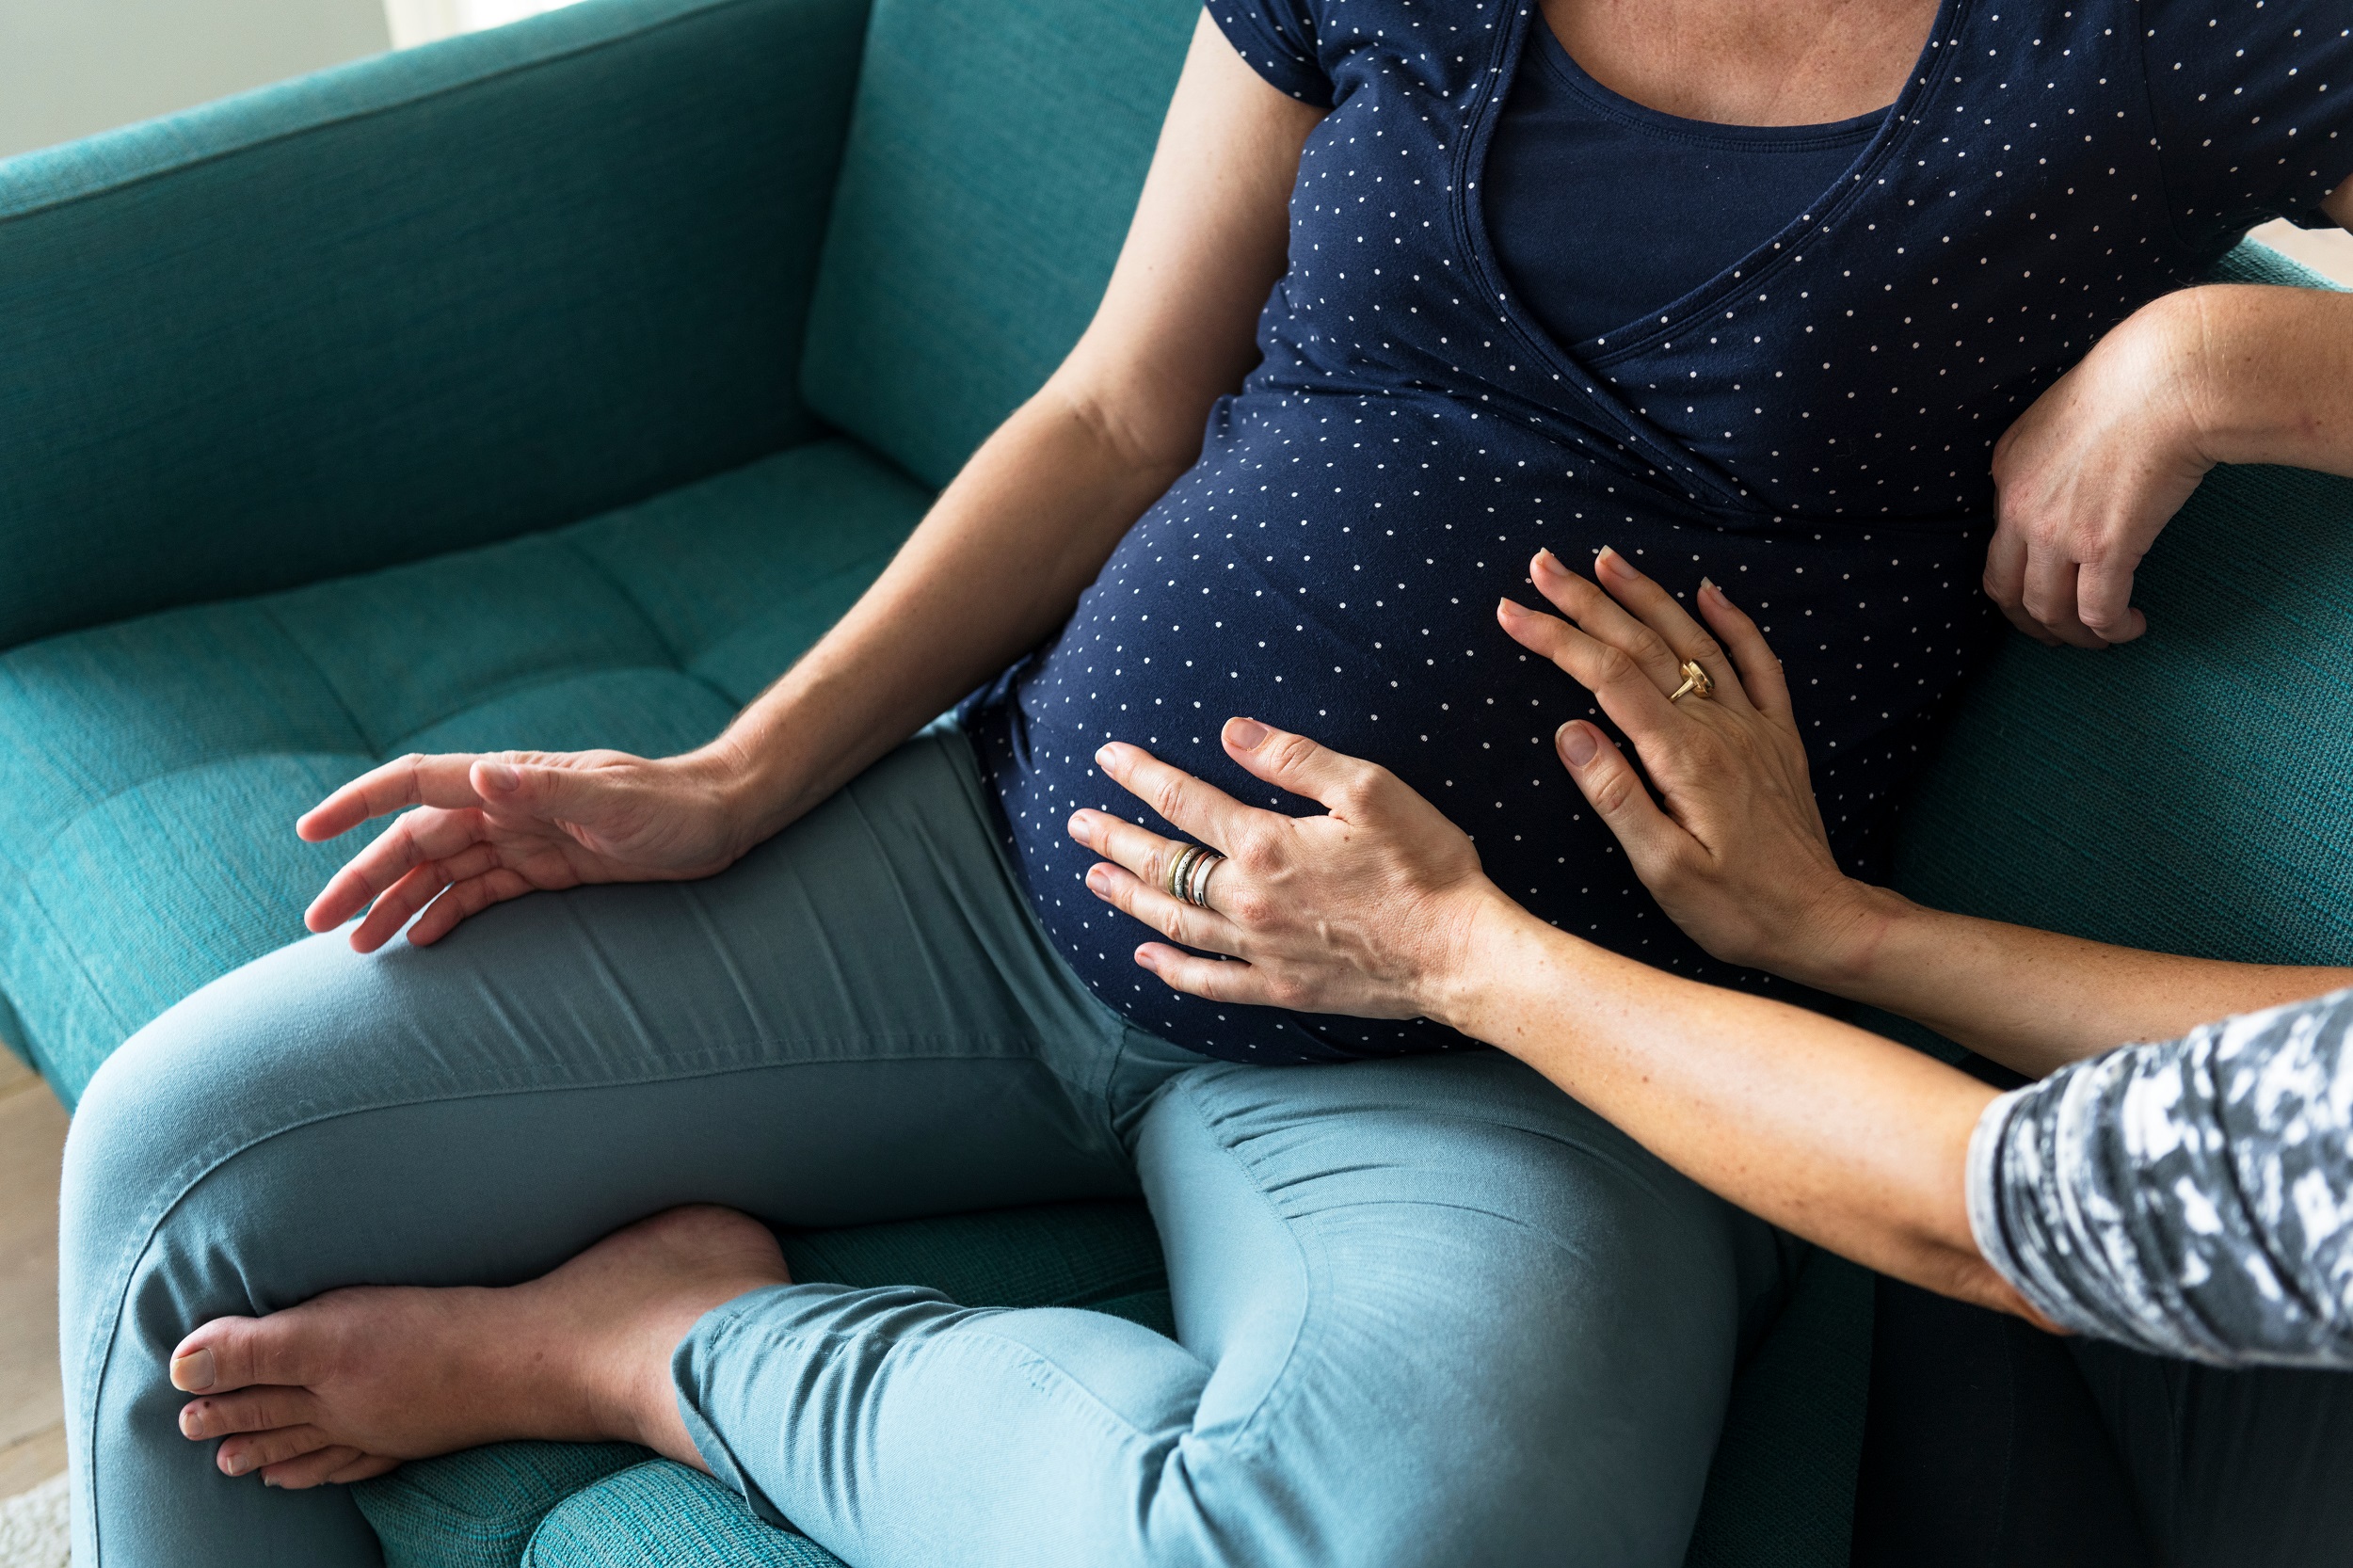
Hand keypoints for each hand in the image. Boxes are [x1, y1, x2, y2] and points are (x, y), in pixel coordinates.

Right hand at [297, 748, 748, 951]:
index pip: (418, 784)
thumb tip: (480, 773)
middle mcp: (507, 806)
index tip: (311, 830)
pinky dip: (444, 913)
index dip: (361, 804)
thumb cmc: (674, 807)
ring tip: (357, 946)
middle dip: (364, 877)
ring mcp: (524, 838)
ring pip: (442, 871)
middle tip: (320, 924)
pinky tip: (418, 941)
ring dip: (397, 903)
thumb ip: (546, 788)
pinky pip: (481, 891)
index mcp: (511, 781)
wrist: (723, 819)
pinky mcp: (546, 868)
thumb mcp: (615, 801)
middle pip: (417, 840)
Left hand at [1066, 718, 1510, 1022]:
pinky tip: (1146, 955)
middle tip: (1078, 822)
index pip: (1184, 801)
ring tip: (1094, 876)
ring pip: (1174, 921)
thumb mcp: (1369, 791)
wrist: (1460, 955)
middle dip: (1116, 838)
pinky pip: (1208, 981)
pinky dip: (1171, 967)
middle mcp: (1248, 900)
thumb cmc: (1425, 865)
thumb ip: (1295, 759)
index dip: (1141, 776)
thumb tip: (1232, 733)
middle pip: (1164, 864)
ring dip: (1128, 897)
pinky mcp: (1279, 987)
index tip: (1107, 758)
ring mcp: (1259, 950)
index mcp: (1266, 845)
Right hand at [1498, 546, 1887, 984]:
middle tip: (1542, 564)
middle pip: (1643, 645)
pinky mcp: (1775, 735)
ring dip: (1647, 595)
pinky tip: (1708, 591)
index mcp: (1683, 755)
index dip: (1557, 638)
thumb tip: (1570, 732)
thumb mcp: (1662, 869)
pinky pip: (1756, 662)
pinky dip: (1732, 620)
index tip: (1513, 610)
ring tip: (1605, 559)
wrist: (1818, 920)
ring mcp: (1751, 724)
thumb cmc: (1734, 908)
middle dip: (1587, 600)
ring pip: (1693, 641)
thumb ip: (1616, 796)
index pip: (1607, 677)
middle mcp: (1719, 726)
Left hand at [1984, 289, 2215, 646]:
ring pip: (2048, 611)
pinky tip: (2131, 626)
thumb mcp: (2065, 412)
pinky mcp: (2103, 548)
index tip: (2043, 590)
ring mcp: (2056, 532)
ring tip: (2104, 637)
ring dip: (2075, 635)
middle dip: (2030, 622)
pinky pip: (2096, 612)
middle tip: (2059, 634)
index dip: (2018, 578)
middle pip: (2006, 590)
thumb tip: (2075, 483)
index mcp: (2006, 470)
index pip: (1996, 545)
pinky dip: (2111, 630)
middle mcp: (2018, 507)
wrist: (2172, 378)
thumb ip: (2055, 454)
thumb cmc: (2137, 381)